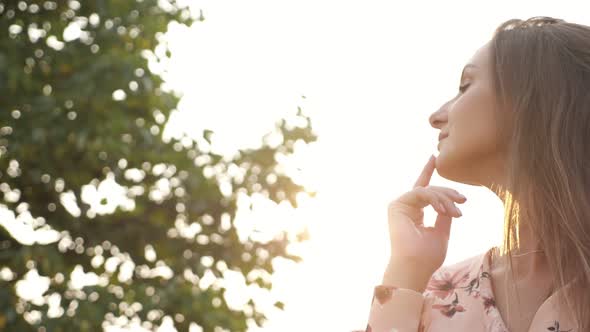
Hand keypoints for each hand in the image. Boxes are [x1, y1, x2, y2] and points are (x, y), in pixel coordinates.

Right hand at [383, 155, 466, 289]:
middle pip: (430, 190)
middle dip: (448, 193)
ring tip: (456, 212)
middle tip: (463, 200)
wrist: (415, 266)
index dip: (427, 172)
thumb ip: (444, 214)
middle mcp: (405, 207)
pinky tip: (443, 209)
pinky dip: (434, 199)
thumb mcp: (442, 230)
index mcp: (414, 213)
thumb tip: (450, 203)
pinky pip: (420, 193)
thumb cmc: (428, 255)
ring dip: (444, 199)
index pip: (423, 190)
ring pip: (427, 190)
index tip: (434, 157)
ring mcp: (399, 205)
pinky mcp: (396, 205)